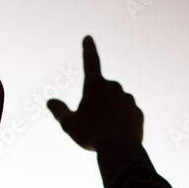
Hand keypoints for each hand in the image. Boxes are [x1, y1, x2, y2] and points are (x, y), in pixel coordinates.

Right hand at [46, 36, 142, 150]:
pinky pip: (126, 114)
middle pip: (101, 92)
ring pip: (114, 103)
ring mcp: (128, 99)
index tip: (88, 38)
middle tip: (91, 123)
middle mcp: (113, 87)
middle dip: (96, 103)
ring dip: (109, 113)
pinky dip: (120, 122)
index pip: (90, 62)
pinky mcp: (137, 111)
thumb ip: (59, 111)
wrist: (121, 149)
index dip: (88, 49)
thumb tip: (50, 102)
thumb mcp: (69, 125)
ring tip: (104, 132)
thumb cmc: (92, 135)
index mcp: (95, 86)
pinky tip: (116, 135)